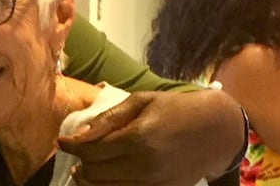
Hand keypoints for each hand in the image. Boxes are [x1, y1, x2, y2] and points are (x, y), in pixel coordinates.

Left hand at [57, 90, 243, 185]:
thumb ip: (108, 119)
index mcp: (138, 138)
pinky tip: (106, 177)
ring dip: (92, 180)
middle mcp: (145, 165)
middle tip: (77, 154)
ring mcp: (155, 183)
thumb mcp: (140, 101)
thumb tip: (80, 136)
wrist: (216, 130)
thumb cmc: (175, 108)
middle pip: (96, 173)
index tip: (63, 142)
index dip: (71, 147)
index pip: (91, 151)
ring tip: (86, 169)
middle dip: (81, 164)